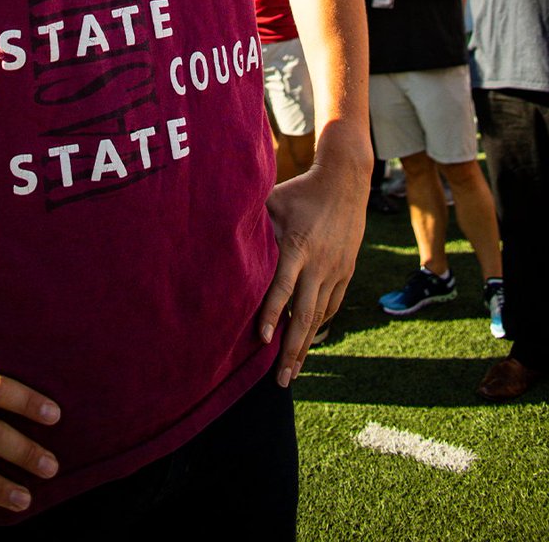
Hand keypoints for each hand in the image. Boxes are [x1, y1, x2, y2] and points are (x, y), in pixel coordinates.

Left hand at [259, 160, 367, 387]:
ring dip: (306, 346)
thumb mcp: (272, 199)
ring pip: (320, 316)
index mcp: (297, 246)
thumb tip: (217, 234)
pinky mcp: (346, 272)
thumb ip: (251, 222)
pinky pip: (332, 305)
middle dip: (292, 349)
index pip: (283, 286)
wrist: (346, 182)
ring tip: (293, 374)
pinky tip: (308, 342)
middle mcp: (319, 264)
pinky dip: (319, 325)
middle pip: (305, 313)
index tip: (263, 340)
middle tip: (280, 381)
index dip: (272, 313)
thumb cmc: (300, 190)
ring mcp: (336, 270)